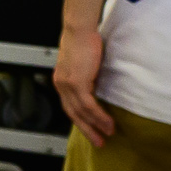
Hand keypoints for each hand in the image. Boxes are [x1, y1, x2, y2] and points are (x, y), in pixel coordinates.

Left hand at [53, 23, 115, 145]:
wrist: (79, 28)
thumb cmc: (84, 40)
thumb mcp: (84, 63)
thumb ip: (87, 76)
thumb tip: (98, 87)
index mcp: (61, 82)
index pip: (70, 106)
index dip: (81, 120)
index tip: (92, 130)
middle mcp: (61, 85)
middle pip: (73, 114)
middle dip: (87, 129)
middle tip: (99, 141)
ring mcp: (67, 85)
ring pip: (81, 112)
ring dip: (96, 125)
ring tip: (109, 134)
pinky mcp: (76, 82)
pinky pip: (88, 105)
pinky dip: (98, 116)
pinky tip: (108, 123)